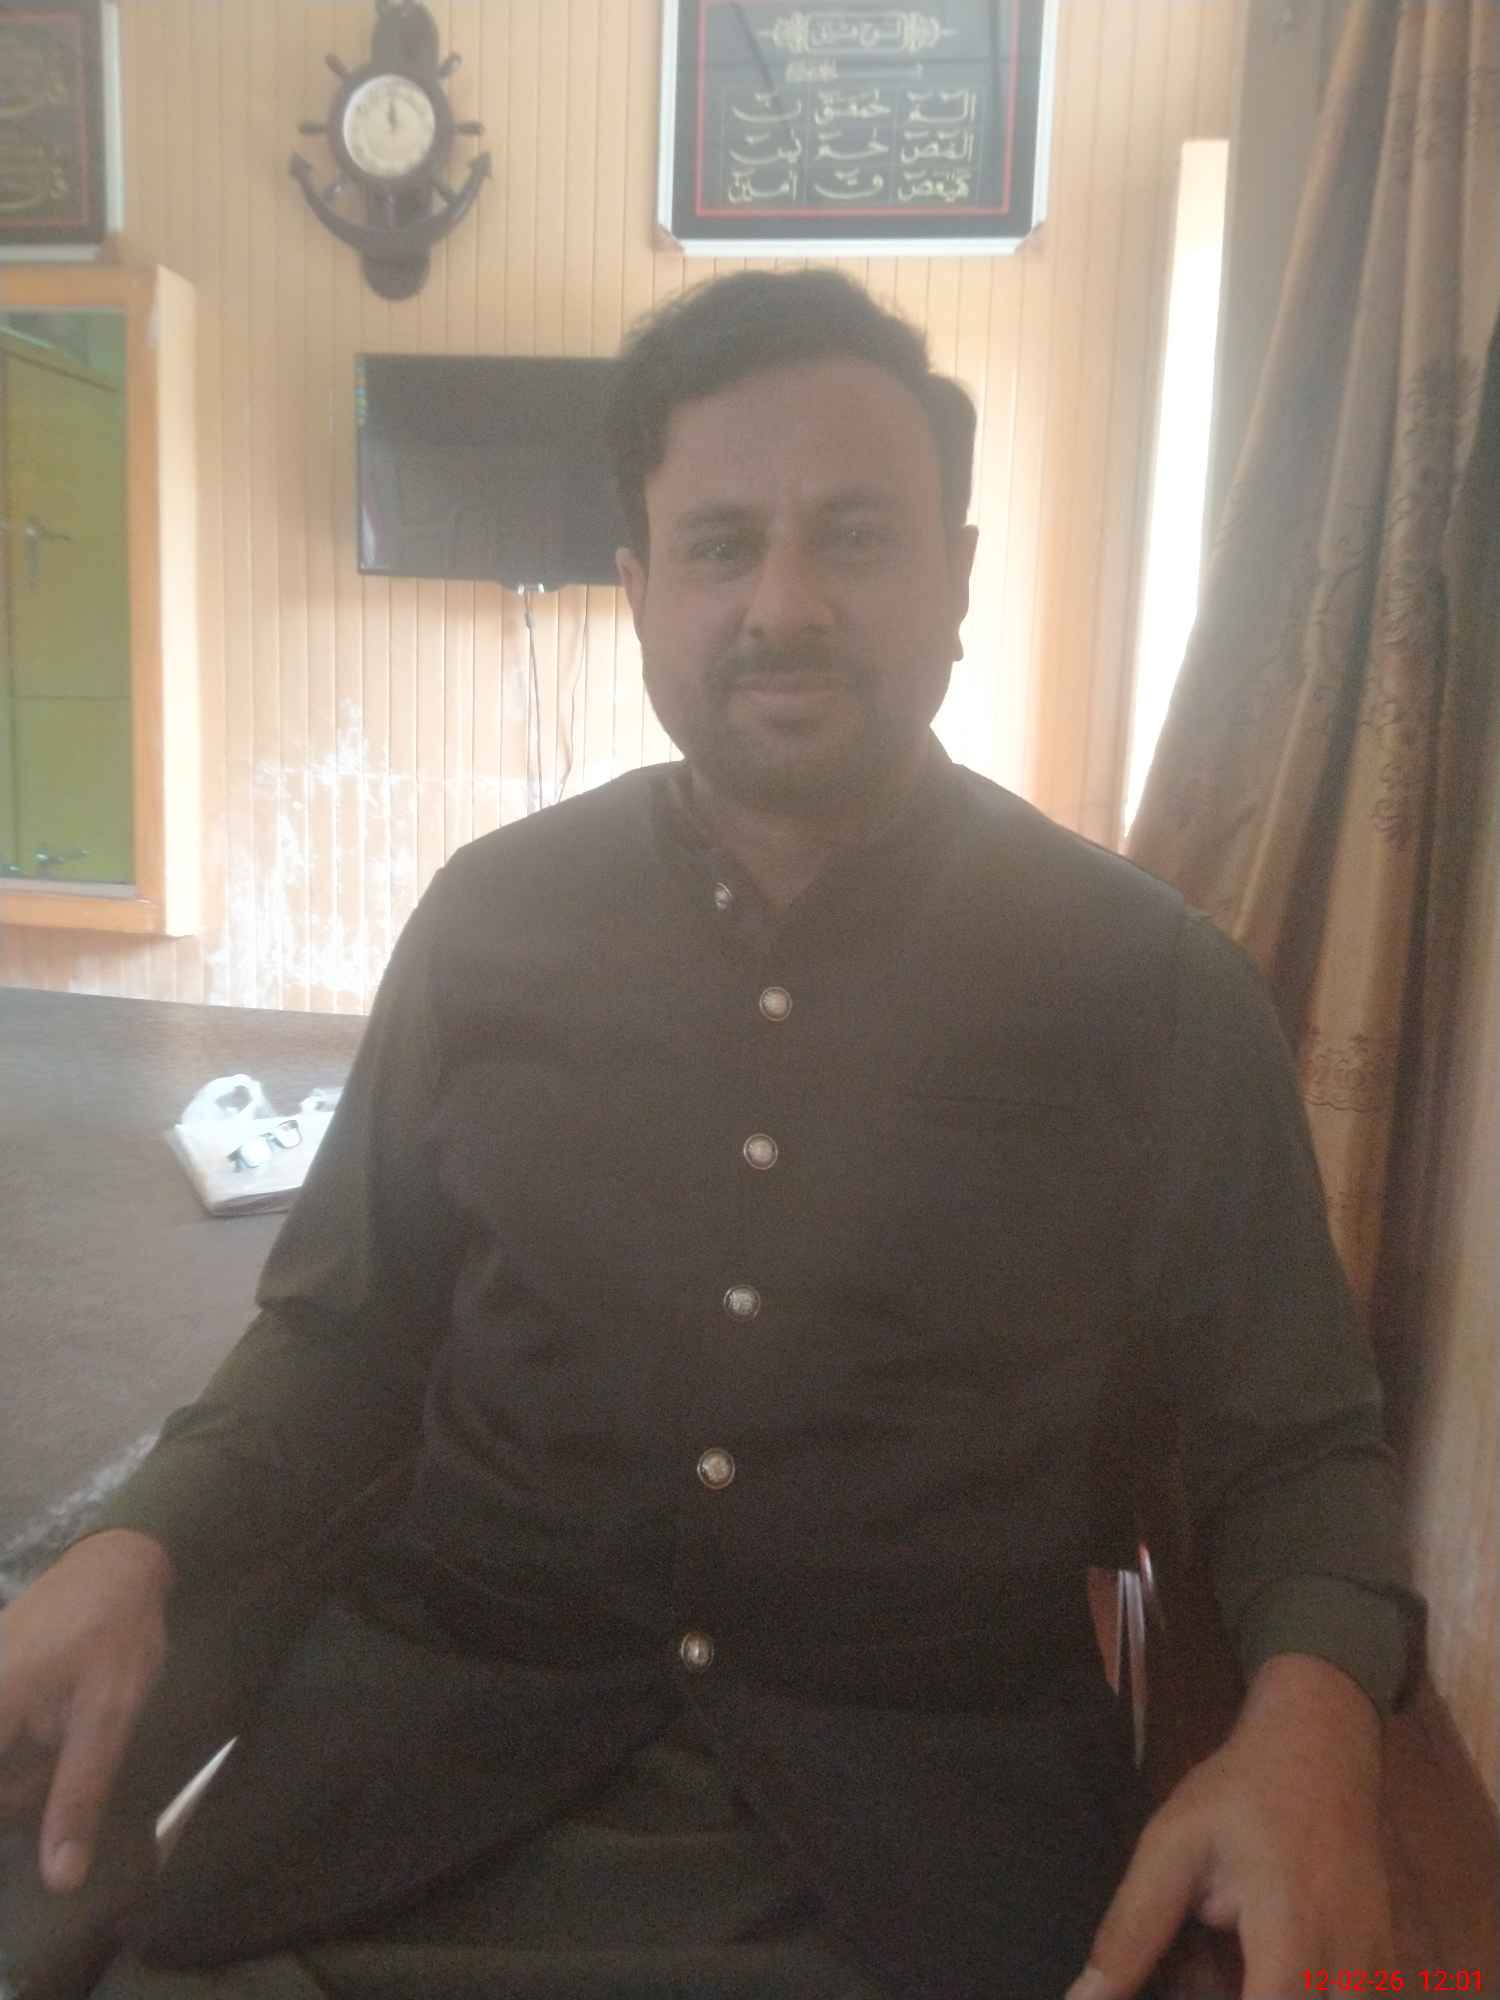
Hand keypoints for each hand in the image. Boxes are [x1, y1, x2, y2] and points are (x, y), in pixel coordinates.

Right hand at [0, 1530, 173, 1892]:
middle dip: (24, 1794)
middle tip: (64, 1766)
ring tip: (70, 1736)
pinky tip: (58, 1733)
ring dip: (27, 1777)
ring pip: (4, 1769)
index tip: (51, 1793)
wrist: (117, 1563)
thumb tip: (59, 1881)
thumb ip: (78, 1797)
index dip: (20, 1806)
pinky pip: (7, 1740)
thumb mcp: (108, 1718)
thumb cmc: (115, 1635)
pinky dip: (27, 1753)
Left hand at [1066, 1653, 1391, 1999]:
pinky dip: (1294, 1989)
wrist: (1321, 1747)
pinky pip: (1339, 1998)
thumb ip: (1133, 1928)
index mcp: (1293, 1939)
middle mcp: (1350, 1971)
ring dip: (1266, 1991)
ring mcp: (1378, 1974)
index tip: (1183, 1988)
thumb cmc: (1242, 1792)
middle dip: (1234, 1995)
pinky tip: (1255, 1962)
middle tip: (1200, 1965)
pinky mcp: (1385, 1969)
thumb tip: (1085, 1997)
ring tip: (1225, 1960)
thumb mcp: (1173, 1845)